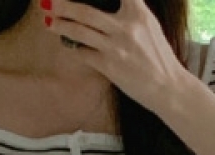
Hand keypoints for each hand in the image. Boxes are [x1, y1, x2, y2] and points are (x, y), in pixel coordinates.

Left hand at [46, 0, 190, 114]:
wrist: (167, 87)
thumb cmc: (158, 57)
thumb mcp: (149, 26)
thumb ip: (131, 12)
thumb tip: (111, 5)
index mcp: (138, 13)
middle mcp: (126, 27)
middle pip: (87, 12)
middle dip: (64, 6)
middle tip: (47, 2)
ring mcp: (116, 47)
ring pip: (81, 32)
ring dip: (62, 26)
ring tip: (49, 22)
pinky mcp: (110, 66)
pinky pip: (84, 54)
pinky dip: (75, 49)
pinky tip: (69, 46)